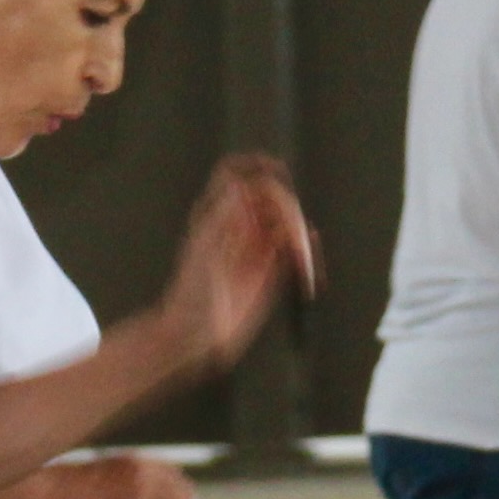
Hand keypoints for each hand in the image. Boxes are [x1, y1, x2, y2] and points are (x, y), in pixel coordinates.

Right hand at [35, 455, 204, 498]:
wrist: (52, 490)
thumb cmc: (69, 485)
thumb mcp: (106, 471)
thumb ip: (128, 479)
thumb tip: (141, 498)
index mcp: (139, 461)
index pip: (176, 476)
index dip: (184, 495)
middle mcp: (146, 475)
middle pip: (185, 494)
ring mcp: (142, 496)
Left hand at [149, 156, 318, 374]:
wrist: (194, 334)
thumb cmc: (191, 293)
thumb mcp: (205, 245)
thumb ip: (225, 213)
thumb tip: (242, 185)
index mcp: (218, 214)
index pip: (238, 174)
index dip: (258, 165)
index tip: (278, 169)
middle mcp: (237, 226)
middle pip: (272, 198)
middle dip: (288, 211)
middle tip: (292, 235)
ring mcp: (254, 248)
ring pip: (287, 223)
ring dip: (299, 234)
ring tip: (301, 259)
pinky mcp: (268, 271)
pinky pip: (293, 251)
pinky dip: (305, 252)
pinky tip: (307, 263)